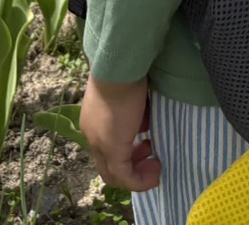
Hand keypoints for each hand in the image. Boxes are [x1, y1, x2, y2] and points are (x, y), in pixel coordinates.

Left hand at [82, 75, 160, 191]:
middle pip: (107, 167)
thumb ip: (133, 114)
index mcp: (93, 123)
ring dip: (137, 175)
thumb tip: (144, 125)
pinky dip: (141, 180)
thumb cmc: (125, 74)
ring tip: (155, 164)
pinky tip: (156, 171)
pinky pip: (125, 177)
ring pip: (114, 175)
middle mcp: (92, 136)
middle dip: (132, 166)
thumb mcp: (128, 98)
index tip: (147, 143)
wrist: (118, 68)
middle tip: (151, 156)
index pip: (105, 150)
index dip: (126, 153)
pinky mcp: (112, 149)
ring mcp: (100, 144)